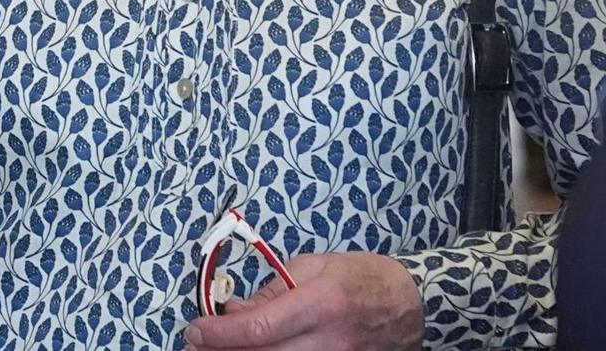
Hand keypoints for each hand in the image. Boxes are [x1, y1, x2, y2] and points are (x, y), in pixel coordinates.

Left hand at [184, 252, 422, 350]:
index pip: (258, 328)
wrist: (414, 304)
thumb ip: (271, 291)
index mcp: (321, 304)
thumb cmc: (362, 277)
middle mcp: (330, 340)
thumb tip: (233, 310)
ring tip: (219, 349)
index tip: (194, 330)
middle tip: (196, 345)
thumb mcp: (313, 267)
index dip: (219, 333)